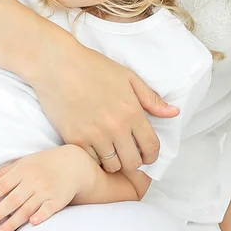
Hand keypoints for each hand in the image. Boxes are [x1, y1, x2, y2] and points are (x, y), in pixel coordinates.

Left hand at [0, 145, 93, 230]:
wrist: (72, 164)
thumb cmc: (44, 163)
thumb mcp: (23, 162)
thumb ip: (3, 172)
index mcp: (22, 171)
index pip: (2, 185)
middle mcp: (33, 181)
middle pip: (12, 200)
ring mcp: (45, 191)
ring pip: (26, 209)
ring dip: (12, 222)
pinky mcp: (57, 200)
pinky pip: (47, 210)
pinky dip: (40, 216)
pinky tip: (31, 224)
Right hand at [29, 41, 178, 173]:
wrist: (57, 64)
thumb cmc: (92, 66)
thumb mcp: (127, 77)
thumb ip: (151, 98)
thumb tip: (174, 113)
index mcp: (132, 111)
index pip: (152, 147)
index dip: (152, 155)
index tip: (146, 154)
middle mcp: (115, 127)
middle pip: (133, 163)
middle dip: (134, 160)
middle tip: (127, 151)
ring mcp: (94, 135)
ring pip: (112, 166)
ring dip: (113, 160)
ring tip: (109, 149)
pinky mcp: (74, 139)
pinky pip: (91, 161)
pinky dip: (94, 157)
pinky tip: (93, 146)